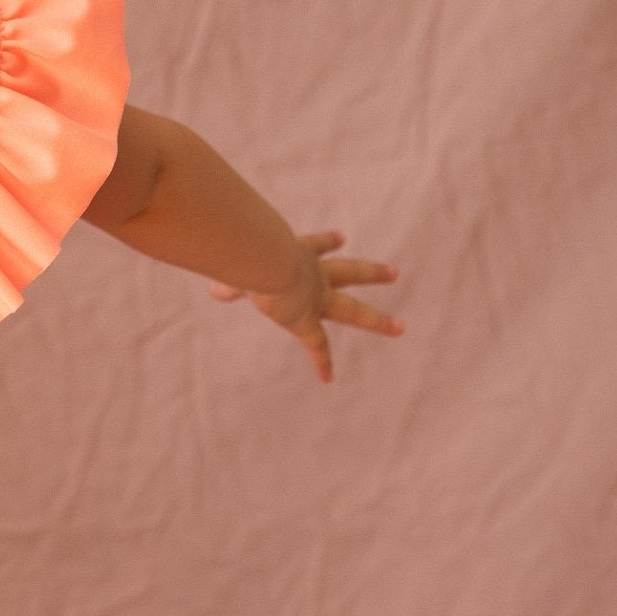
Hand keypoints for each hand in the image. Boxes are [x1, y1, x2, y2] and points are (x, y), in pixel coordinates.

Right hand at [208, 230, 401, 384]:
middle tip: (394, 273)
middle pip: (350, 272)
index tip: (342, 237)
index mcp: (298, 252)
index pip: (316, 244)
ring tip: (401, 328)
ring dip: (377, 320)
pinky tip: (327, 379)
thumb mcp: (237, 263)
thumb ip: (228, 279)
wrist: (264, 258)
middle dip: (371, 272)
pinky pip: (317, 345)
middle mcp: (313, 273)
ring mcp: (316, 297)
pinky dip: (320, 362)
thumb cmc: (248, 250)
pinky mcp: (306, 320)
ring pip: (354, 310)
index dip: (327, 241)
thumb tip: (215, 288)